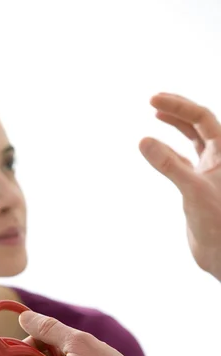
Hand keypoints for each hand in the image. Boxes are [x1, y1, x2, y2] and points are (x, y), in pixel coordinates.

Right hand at [139, 93, 220, 281]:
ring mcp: (208, 172)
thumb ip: (168, 165)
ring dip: (176, 126)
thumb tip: (143, 141)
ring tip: (156, 113)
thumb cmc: (217, 224)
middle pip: (199, 123)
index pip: (202, 118)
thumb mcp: (192, 191)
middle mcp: (219, 159)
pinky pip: (182, 162)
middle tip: (153, 100)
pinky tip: (156, 149)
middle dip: (177, 110)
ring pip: (192, 141)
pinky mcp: (197, 188)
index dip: (179, 106)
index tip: (152, 101)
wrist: (220, 254)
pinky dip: (168, 152)